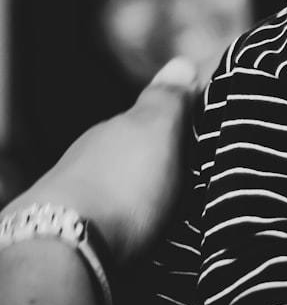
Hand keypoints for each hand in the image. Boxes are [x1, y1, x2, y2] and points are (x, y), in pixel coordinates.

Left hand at [3, 58, 199, 265]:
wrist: (66, 243)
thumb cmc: (123, 183)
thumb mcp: (158, 132)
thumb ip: (168, 99)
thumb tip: (181, 61)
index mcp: (121, 126)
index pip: (153, 115)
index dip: (179, 122)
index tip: (203, 132)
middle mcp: (95, 150)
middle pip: (134, 147)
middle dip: (159, 156)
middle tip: (192, 172)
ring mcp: (80, 185)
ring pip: (120, 177)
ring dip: (141, 186)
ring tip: (170, 203)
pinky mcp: (74, 222)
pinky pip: (110, 209)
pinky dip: (126, 212)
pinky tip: (139, 224)